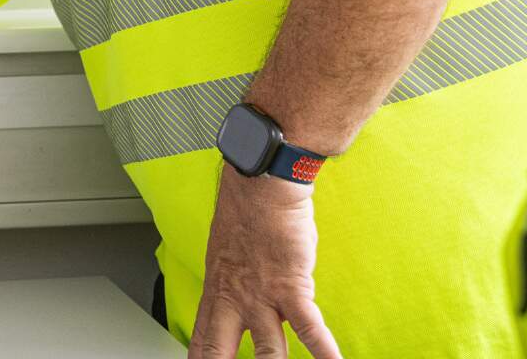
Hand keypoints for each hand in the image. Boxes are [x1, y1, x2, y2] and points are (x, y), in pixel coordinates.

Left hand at [188, 168, 342, 358]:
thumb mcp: (226, 253)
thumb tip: (239, 298)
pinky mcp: (290, 288)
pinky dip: (325, 352)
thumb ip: (232, 282)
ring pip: (267, 351)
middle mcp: (233, 299)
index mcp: (216, 291)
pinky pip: (309, 329)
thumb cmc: (248, 212)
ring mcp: (261, 296)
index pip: (201, 340)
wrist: (262, 184)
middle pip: (219, 351)